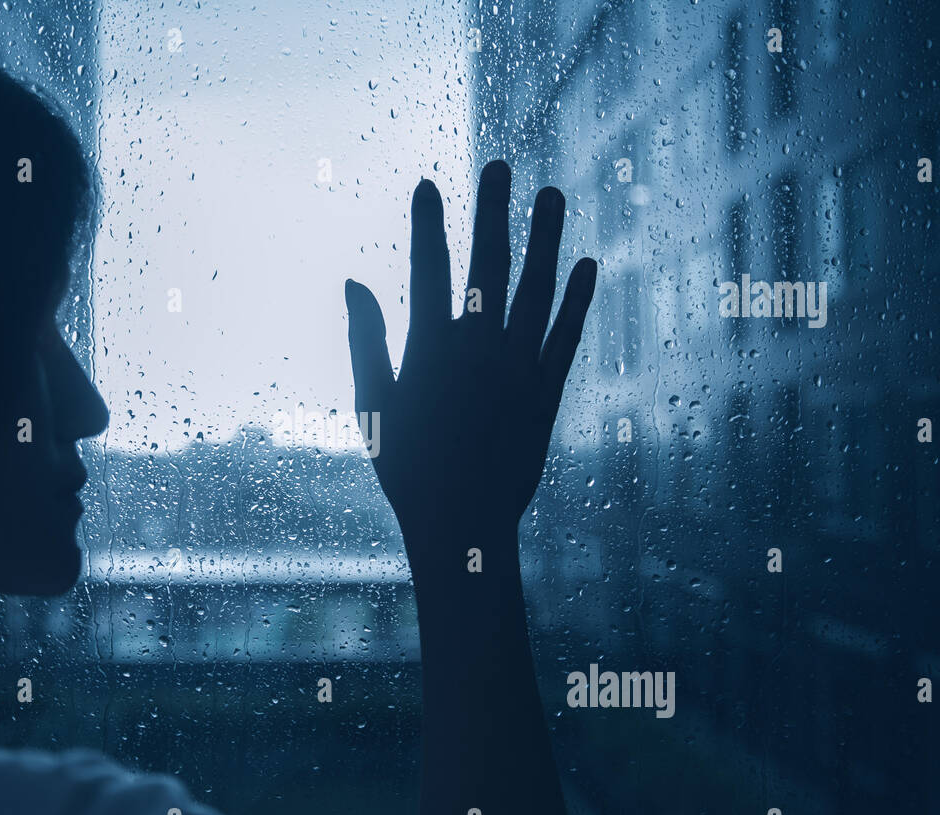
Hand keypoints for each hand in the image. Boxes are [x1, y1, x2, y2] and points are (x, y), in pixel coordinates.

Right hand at [344, 160, 596, 552]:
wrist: (462, 524)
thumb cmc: (406, 468)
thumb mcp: (371, 404)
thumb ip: (365, 339)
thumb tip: (353, 281)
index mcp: (429, 350)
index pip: (428, 269)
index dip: (428, 223)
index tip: (429, 183)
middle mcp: (478, 349)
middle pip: (489, 264)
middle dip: (493, 211)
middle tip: (501, 165)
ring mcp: (518, 368)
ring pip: (536, 289)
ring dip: (545, 239)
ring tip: (553, 194)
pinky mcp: (546, 392)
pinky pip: (566, 336)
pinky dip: (577, 299)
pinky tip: (586, 263)